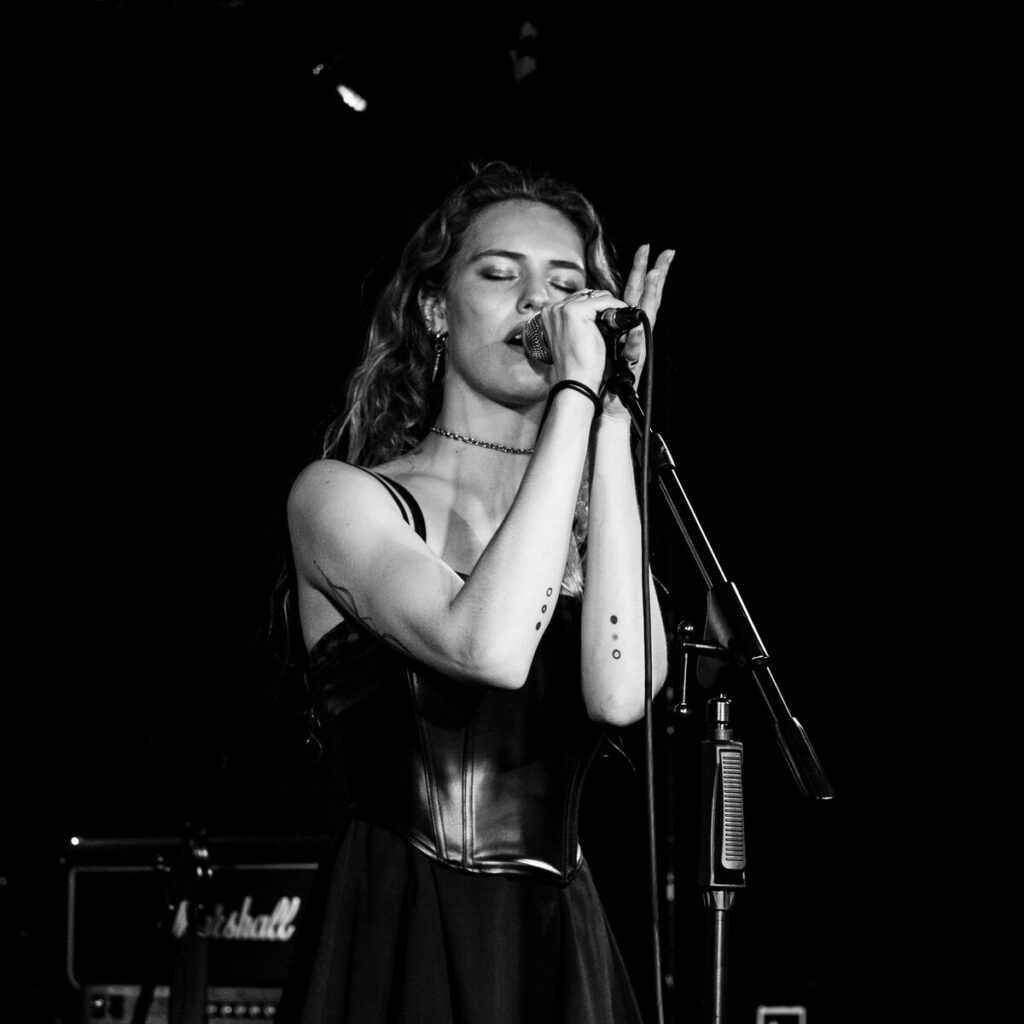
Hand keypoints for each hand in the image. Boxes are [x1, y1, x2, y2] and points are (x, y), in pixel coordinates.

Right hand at [539, 288, 618, 392]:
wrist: (577, 380)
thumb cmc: (577, 364)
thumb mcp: (576, 337)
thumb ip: (581, 320)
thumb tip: (602, 307)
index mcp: (549, 314)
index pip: (579, 299)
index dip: (596, 308)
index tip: (609, 318)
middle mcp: (553, 308)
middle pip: (588, 295)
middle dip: (603, 306)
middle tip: (614, 323)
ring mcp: (562, 308)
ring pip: (596, 296)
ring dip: (609, 308)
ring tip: (616, 323)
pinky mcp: (575, 311)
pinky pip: (604, 301)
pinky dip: (616, 307)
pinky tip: (619, 319)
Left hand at [604, 244, 674, 417]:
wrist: (605, 398)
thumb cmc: (599, 370)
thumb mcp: (597, 337)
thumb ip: (598, 319)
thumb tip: (589, 303)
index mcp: (624, 323)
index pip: (635, 291)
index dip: (642, 271)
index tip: (647, 249)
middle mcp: (635, 330)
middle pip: (649, 297)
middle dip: (657, 274)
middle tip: (666, 252)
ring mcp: (638, 345)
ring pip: (649, 315)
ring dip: (653, 295)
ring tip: (657, 275)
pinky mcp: (634, 362)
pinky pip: (635, 347)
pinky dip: (636, 338)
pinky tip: (638, 328)